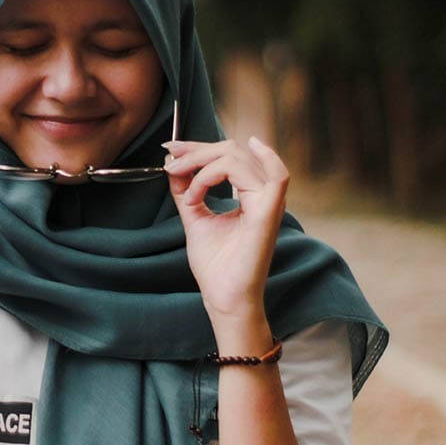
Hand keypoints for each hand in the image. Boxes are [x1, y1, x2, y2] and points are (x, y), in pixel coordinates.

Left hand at [164, 136, 288, 328]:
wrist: (222, 297)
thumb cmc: (215, 266)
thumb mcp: (195, 217)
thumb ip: (187, 189)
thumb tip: (174, 163)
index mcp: (250, 195)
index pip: (229, 155)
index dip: (198, 147)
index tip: (171, 150)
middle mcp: (263, 195)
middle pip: (233, 151)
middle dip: (196, 150)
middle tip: (171, 161)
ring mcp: (268, 203)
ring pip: (239, 158)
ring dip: (203, 162)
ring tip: (183, 181)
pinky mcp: (268, 214)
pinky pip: (274, 177)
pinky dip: (243, 164)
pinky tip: (220, 164)